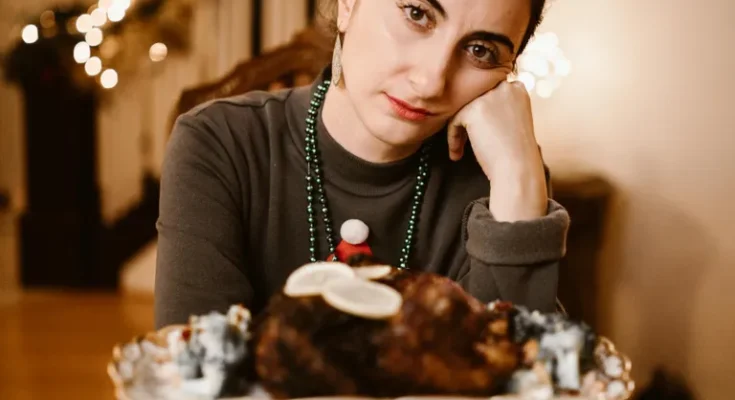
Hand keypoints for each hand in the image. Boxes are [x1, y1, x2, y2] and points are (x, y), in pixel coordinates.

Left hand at [447, 80, 547, 220]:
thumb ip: (499, 108)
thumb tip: (475, 109)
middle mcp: (505, 88)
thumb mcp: (514, 121)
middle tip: (465, 140)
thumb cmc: (516, 152)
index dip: (482, 113)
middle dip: (468, 119)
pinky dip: (453, 138)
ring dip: (459, 130)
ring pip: (463, 109)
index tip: (481, 131)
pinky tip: (457, 154)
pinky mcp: (474, 109)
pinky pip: (454, 121)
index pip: (490, 92)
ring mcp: (489, 97)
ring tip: (460, 150)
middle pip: (474, 99)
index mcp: (517, 89)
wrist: (517, 168)